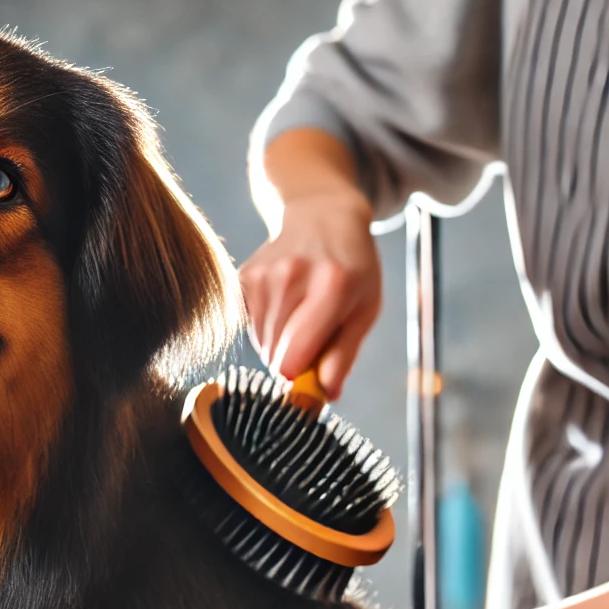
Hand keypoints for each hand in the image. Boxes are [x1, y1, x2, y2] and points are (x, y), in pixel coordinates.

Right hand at [241, 127, 380, 397]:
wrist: (321, 214)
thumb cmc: (352, 267)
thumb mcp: (365, 308)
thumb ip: (344, 354)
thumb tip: (325, 394)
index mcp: (332, 285)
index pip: (295, 359)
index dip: (300, 382)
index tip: (309, 387)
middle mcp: (291, 277)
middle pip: (276, 357)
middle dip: (295, 361)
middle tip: (314, 340)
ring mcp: (263, 275)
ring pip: (262, 344)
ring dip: (280, 344)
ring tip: (300, 316)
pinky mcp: (243, 276)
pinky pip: (250, 326)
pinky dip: (267, 326)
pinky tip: (283, 303)